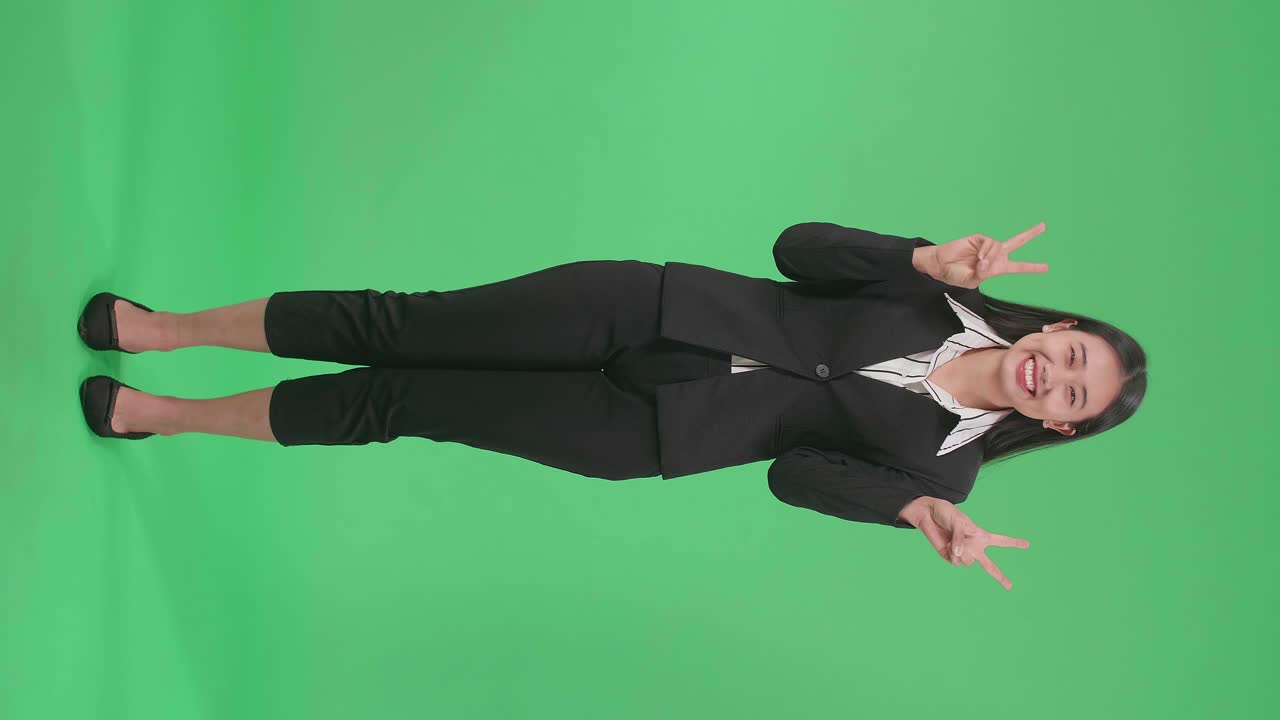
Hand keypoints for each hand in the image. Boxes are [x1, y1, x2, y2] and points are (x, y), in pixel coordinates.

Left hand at [910, 497, 1030, 590]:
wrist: (927, 514)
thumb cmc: (946, 514)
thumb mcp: (957, 521)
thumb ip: (961, 538)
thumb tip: (959, 554)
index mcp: (980, 536)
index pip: (1001, 541)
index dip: (1014, 543)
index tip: (1028, 544)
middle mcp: (973, 547)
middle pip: (989, 566)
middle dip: (1001, 577)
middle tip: (1010, 587)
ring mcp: (962, 553)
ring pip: (968, 562)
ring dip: (962, 551)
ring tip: (954, 539)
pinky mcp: (950, 557)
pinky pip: (955, 561)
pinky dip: (951, 552)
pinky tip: (946, 543)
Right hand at [914, 222, 1049, 287]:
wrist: (939, 265)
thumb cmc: (954, 275)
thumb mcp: (971, 281)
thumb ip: (983, 274)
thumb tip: (987, 262)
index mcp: (996, 268)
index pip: (1017, 267)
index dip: (1032, 268)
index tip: (1046, 268)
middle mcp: (994, 255)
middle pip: (1016, 243)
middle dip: (1030, 234)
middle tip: (1044, 226)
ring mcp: (987, 246)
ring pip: (999, 247)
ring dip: (991, 257)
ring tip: (980, 264)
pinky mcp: (979, 238)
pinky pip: (990, 243)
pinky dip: (986, 251)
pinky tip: (978, 257)